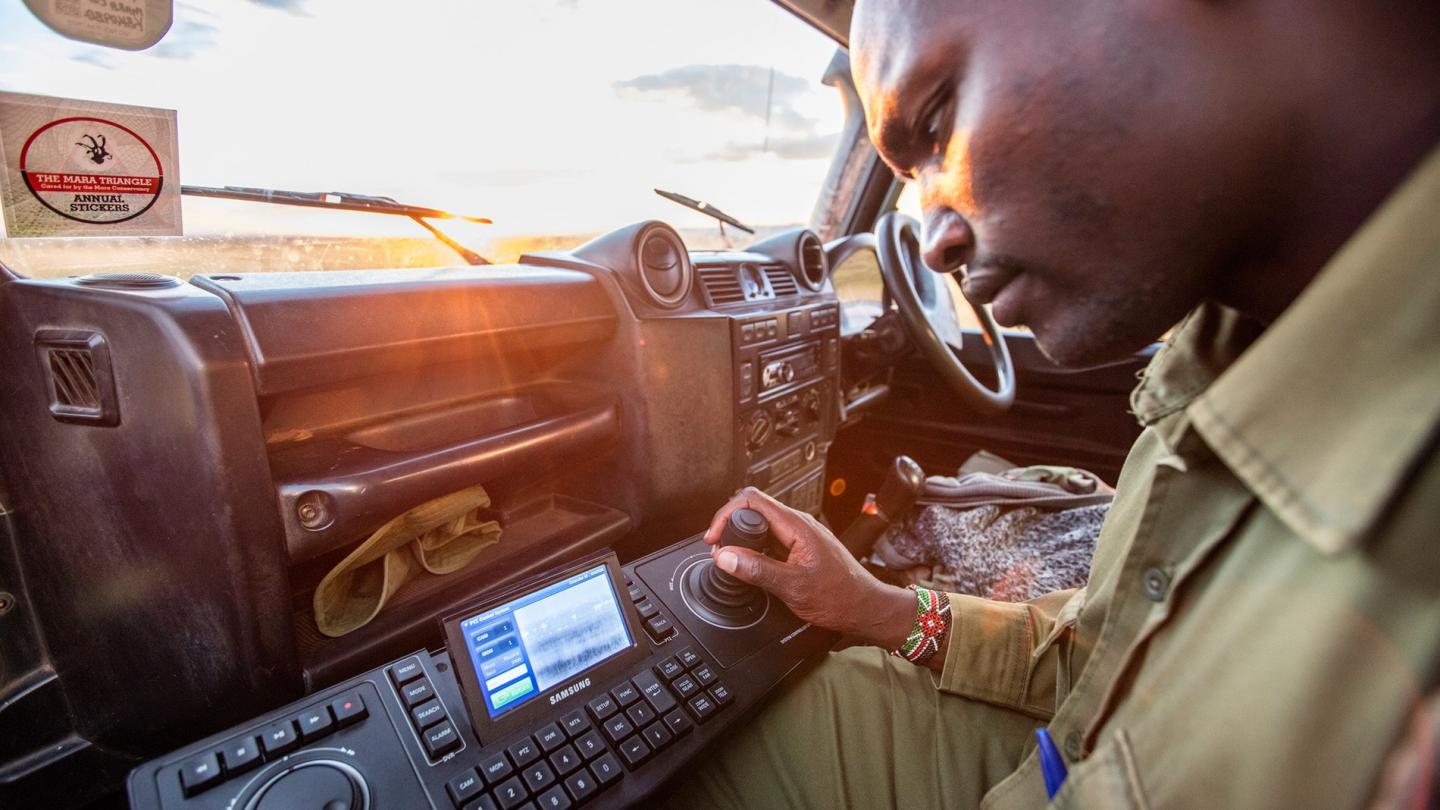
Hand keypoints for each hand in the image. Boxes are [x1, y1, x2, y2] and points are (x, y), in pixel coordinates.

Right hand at [704, 487, 915, 648]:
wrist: (865, 608)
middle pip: (754, 508)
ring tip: (730, 559)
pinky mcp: (801, 547)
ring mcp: (800, 535)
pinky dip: (755, 548)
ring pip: (762, 524)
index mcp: (797, 525)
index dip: (725, 514)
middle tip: (718, 550)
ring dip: (742, 538)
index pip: (752, 500)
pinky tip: (751, 566)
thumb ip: (757, 569)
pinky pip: (771, 539)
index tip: (713, 538)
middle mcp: (798, 524)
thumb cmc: (839, 597)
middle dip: (730, 525)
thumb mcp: (792, 587)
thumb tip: (725, 556)